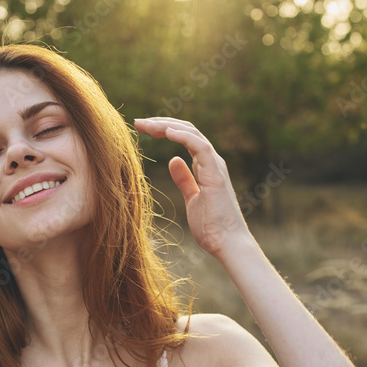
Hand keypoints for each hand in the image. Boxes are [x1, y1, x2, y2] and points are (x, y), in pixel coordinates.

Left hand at [134, 117, 250, 261]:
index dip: (164, 130)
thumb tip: (173, 160)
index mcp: (206, 166)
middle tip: (139, 123)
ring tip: (147, 125)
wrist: (227, 243)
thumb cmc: (212, 226)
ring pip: (192, 134)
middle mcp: (212, 161)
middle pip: (187, 131)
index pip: (185, 137)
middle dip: (162, 124)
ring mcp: (215, 166)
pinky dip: (184, 136)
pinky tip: (167, 132)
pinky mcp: (215, 175)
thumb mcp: (191, 198)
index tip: (143, 128)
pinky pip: (201, 147)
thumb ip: (184, 179)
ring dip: (168, 126)